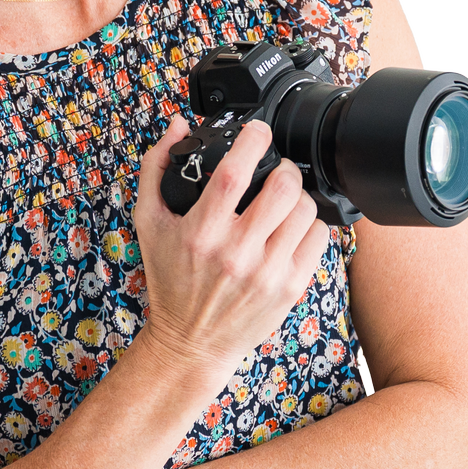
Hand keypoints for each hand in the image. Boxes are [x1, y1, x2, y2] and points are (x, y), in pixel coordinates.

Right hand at [130, 114, 330, 373]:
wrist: (191, 343)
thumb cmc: (170, 281)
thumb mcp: (149, 223)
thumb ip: (156, 169)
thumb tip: (177, 125)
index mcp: (200, 233)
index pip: (233, 174)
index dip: (252, 142)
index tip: (257, 131)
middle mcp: (236, 254)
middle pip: (282, 187)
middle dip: (283, 167)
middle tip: (275, 169)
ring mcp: (267, 273)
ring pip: (305, 210)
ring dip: (297, 195)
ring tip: (283, 200)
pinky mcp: (290, 288)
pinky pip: (318, 238)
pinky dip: (309, 225)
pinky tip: (290, 228)